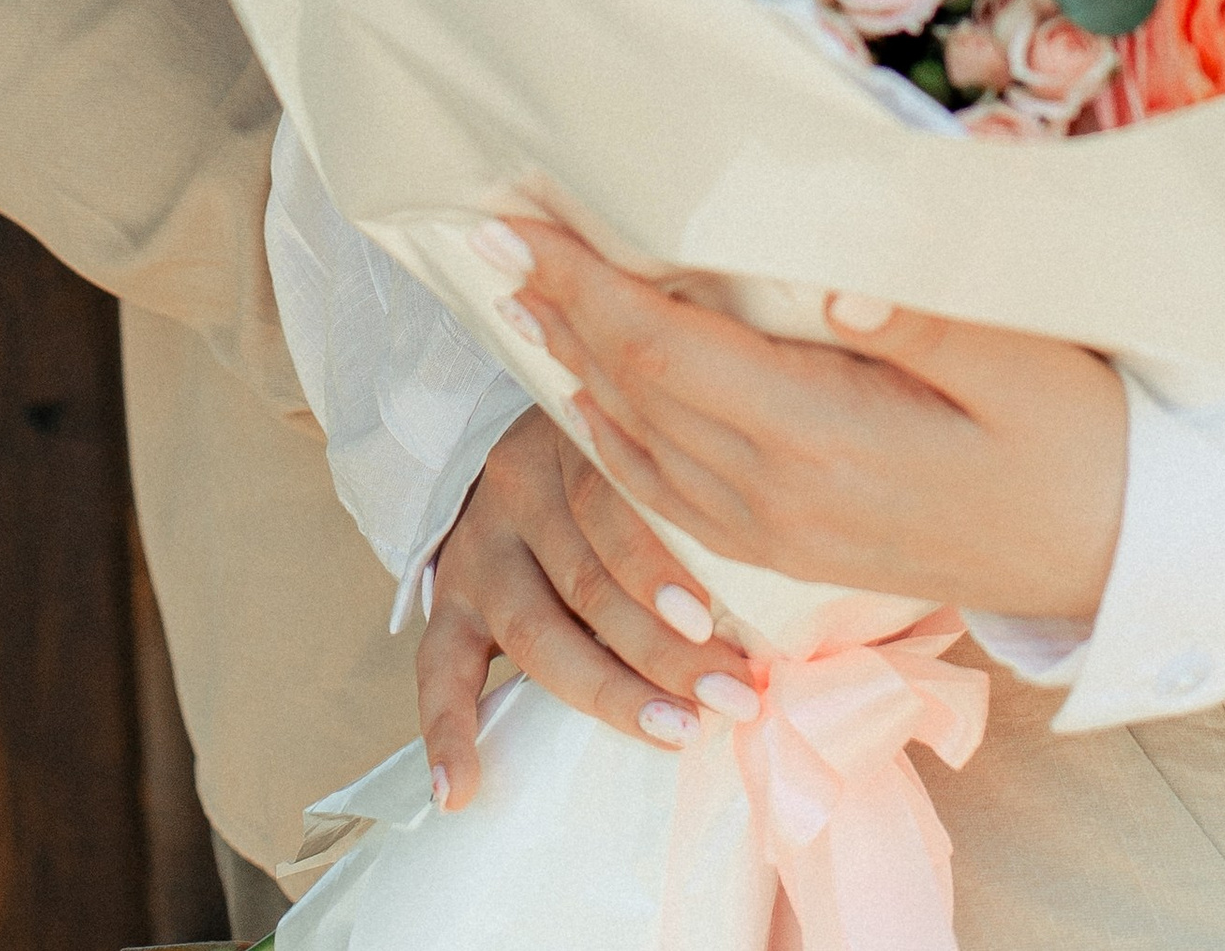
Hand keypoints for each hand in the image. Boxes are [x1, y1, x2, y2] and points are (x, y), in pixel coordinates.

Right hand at [417, 405, 761, 810]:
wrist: (533, 447)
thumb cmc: (629, 464)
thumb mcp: (654, 451)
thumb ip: (697, 501)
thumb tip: (788, 594)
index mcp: (576, 435)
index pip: (616, 505)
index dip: (663, 569)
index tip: (720, 629)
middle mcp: (518, 482)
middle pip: (588, 579)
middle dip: (665, 650)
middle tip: (731, 697)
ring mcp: (479, 543)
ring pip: (536, 630)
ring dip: (608, 693)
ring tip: (672, 733)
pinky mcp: (451, 593)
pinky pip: (436, 666)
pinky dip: (447, 729)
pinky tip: (461, 789)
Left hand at [507, 222, 1129, 622]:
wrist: (1111, 557)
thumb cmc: (1076, 438)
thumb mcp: (1018, 361)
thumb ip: (921, 317)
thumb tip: (831, 271)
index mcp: (817, 438)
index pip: (661, 350)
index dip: (580, 286)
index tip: (517, 224)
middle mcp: (774, 494)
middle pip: (630, 393)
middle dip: (557, 312)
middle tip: (494, 237)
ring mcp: (776, 533)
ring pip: (637, 446)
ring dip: (575, 368)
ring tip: (528, 297)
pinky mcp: (790, 549)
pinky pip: (671, 494)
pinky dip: (615, 439)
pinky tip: (595, 403)